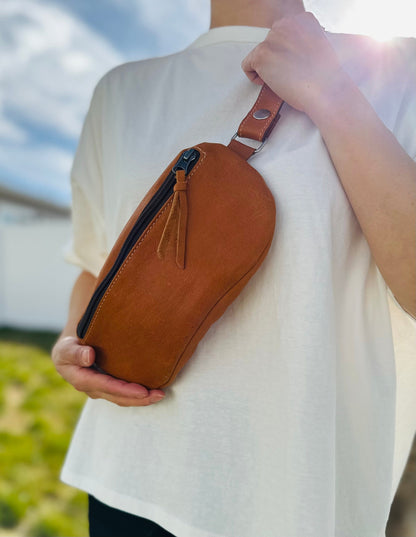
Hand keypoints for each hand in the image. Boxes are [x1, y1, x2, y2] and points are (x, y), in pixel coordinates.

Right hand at [51, 336, 165, 406]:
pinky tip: (152, 390)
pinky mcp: (107, 387)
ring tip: (160, 394)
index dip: (124, 390)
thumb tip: (89, 356)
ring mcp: (100, 390)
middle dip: (138, 399)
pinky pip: (123, 393)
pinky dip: (137, 394)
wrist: (70, 349)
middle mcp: (91, 389)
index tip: (143, 391)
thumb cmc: (69, 346)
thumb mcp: (66, 347)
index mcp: (80, 379)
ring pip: (122, 398)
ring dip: (141, 399)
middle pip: (117, 397)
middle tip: (159, 395)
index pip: (105, 386)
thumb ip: (74, 352)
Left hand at [241, 12, 347, 115]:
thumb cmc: (328, 76)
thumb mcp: (321, 46)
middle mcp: (286, 23)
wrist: (327, 89)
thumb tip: (292, 52)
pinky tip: (270, 83)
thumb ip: (305, 41)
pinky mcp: (262, 55)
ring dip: (268, 68)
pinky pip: (247, 65)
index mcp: (302, 18)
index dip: (286, 53)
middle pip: (270, 44)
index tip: (295, 65)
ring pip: (259, 55)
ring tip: (283, 80)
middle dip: (277, 59)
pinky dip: (254, 77)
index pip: (282, 34)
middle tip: (290, 75)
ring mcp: (272, 39)